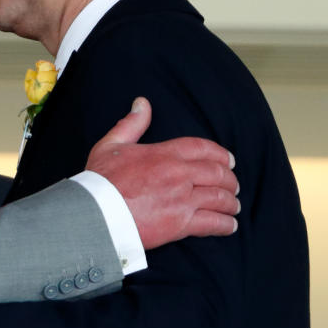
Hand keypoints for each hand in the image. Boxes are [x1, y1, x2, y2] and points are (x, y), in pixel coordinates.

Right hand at [86, 97, 239, 248]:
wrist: (95, 213)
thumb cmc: (100, 180)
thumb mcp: (111, 145)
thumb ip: (131, 124)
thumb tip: (142, 103)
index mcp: (165, 154)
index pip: (204, 148)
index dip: (221, 154)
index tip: (229, 160)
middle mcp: (179, 174)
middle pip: (218, 173)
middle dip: (229, 179)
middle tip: (232, 185)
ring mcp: (183, 199)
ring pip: (220, 198)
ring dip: (230, 202)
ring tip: (232, 206)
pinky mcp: (181, 224)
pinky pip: (213, 223)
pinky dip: (225, 224)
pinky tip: (229, 225)